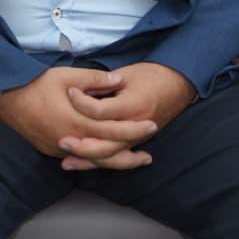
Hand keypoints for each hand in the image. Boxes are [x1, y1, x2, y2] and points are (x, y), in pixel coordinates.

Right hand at [0, 67, 155, 169]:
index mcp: (77, 122)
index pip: (113, 130)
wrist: (6, 99)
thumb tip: (118, 81)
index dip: (134, 129)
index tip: (152, 124)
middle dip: (131, 152)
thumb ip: (94, 79)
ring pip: (95, 162)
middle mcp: (71, 140)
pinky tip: (108, 158)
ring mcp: (61, 149)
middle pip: (108, 154)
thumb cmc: (35, 84)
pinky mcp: (54, 151)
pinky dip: (98, 161)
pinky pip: (81, 160)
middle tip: (150, 153)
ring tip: (136, 161)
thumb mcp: (65, 75)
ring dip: (118, 162)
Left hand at [59, 61, 195, 168]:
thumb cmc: (150, 75)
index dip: (82, 102)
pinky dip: (99, 163)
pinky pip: (117, 158)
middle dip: (82, 144)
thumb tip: (79, 89)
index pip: (101, 111)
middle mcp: (137, 126)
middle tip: (61, 140)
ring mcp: (138, 137)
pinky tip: (82, 165)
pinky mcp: (136, 142)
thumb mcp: (126, 73)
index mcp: (133, 105)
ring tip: (66, 162)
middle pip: (106, 142)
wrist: (177, 84)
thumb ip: (103, 83)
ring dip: (88, 160)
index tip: (69, 93)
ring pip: (111, 156)